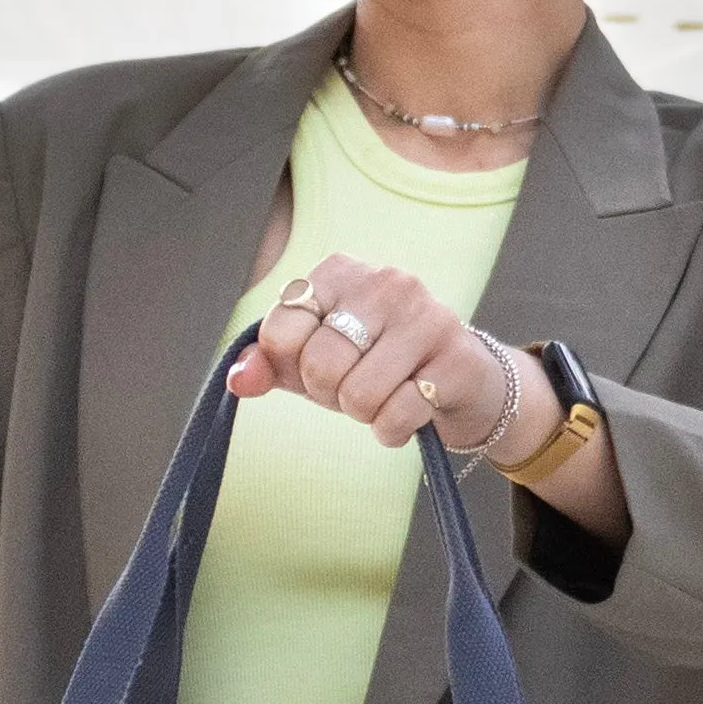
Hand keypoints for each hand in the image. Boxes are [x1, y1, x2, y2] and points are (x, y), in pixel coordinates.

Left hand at [230, 255, 539, 456]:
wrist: (464, 382)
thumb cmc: (380, 366)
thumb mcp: (316, 359)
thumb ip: (270, 364)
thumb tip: (238, 381)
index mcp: (341, 271)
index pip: (281, 332)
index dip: (293, 368)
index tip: (322, 366)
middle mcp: (387, 282)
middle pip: (320, 366)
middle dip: (331, 396)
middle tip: (356, 388)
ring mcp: (427, 317)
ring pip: (358, 395)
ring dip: (365, 416)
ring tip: (386, 397)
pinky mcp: (458, 360)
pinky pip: (397, 416)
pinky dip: (392, 432)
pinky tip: (411, 414)